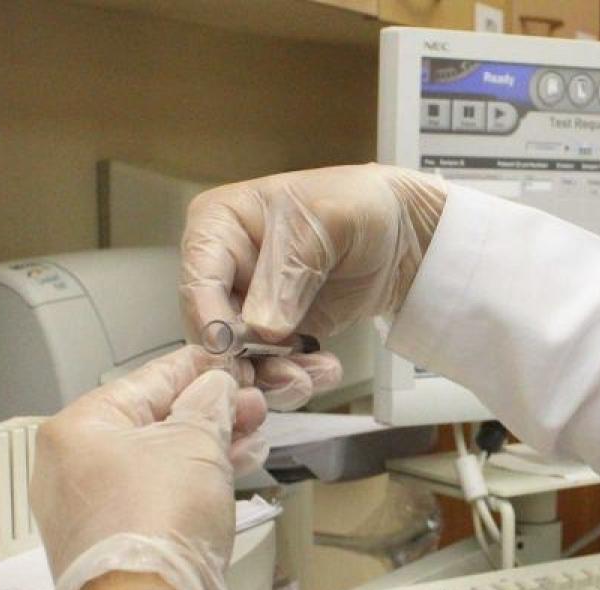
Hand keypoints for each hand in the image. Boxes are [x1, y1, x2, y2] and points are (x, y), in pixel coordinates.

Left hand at [32, 345, 266, 589]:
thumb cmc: (153, 525)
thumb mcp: (197, 440)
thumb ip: (210, 404)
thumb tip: (216, 390)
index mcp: (76, 429)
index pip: (147, 379)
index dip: (198, 368)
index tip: (228, 363)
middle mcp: (70, 468)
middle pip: (150, 423)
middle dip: (208, 412)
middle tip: (249, 406)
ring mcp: (87, 510)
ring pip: (155, 463)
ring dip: (205, 448)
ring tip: (249, 438)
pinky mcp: (109, 544)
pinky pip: (152, 498)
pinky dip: (188, 484)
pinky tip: (227, 474)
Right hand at [180, 164, 445, 409]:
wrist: (402, 232)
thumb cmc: (358, 203)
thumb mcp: (325, 220)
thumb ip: (289, 271)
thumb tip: (260, 327)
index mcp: (218, 226)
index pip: (198, 279)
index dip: (211, 319)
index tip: (234, 349)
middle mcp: (225, 271)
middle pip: (212, 331)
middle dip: (247, 360)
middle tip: (283, 375)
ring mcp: (249, 309)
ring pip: (241, 359)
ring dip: (275, 377)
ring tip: (312, 376)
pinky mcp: (278, 337)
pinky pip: (274, 369)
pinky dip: (299, 377)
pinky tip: (324, 370)